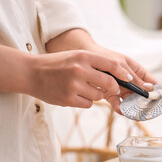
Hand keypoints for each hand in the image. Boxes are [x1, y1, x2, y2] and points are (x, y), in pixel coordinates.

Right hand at [43, 29, 159, 112]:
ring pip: (99, 96)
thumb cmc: (56, 64)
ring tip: (82, 88)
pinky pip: (88, 104)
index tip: (130, 79)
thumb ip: (95, 63)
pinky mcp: (69, 99)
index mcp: (83, 56)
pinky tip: (74, 94)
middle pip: (109, 84)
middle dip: (113, 88)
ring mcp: (73, 85)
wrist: (31, 73)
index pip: (112, 65)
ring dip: (95, 95)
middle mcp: (79, 70)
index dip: (124, 74)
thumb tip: (119, 75)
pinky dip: (85, 101)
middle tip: (111, 88)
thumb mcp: (76, 56)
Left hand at [86, 45, 159, 112]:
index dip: (157, 87)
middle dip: (145, 100)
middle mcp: (129, 80)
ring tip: (136, 111)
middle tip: (150, 107)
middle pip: (141, 92)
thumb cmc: (103, 56)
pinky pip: (117, 102)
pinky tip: (122, 110)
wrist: (83, 60)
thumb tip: (148, 86)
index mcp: (134, 70)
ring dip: (133, 105)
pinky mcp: (109, 93)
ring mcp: (120, 87)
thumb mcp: (120, 64)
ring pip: (130, 99)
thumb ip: (133, 76)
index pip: (150, 79)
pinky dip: (119, 106)